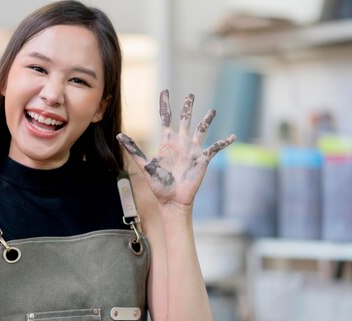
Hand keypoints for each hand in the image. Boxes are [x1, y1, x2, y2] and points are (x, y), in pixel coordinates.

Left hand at [117, 90, 234, 208]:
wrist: (172, 200)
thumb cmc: (158, 185)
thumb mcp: (144, 165)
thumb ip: (134, 150)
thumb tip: (118, 135)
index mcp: (167, 142)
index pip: (166, 118)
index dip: (165, 104)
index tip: (165, 91)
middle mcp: (181, 143)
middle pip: (185, 119)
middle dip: (187, 107)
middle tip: (191, 94)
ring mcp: (192, 150)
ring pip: (201, 130)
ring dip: (207, 120)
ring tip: (212, 110)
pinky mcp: (202, 159)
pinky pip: (215, 148)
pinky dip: (224, 142)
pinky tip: (233, 137)